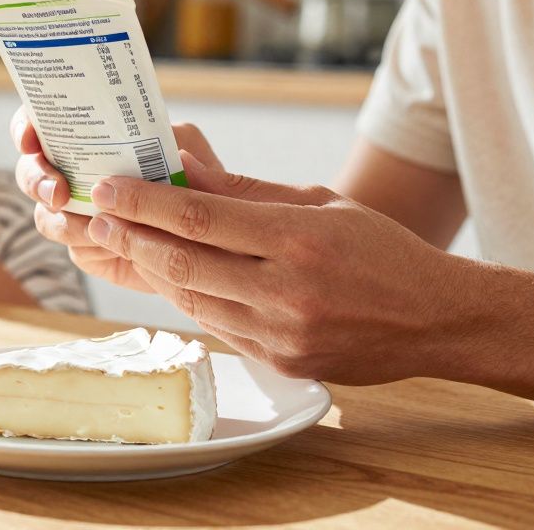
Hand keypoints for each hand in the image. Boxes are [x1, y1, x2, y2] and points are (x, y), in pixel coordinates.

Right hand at [11, 107, 224, 292]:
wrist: (211, 238)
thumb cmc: (197, 180)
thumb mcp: (192, 149)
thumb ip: (178, 141)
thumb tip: (168, 146)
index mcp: (90, 139)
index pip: (42, 124)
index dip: (25, 129)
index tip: (29, 139)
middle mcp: (74, 174)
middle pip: (29, 172)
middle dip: (36, 180)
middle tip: (58, 193)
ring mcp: (76, 215)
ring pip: (45, 216)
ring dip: (65, 221)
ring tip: (95, 225)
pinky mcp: (89, 250)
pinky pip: (75, 250)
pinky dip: (93, 247)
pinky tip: (116, 246)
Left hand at [84, 151, 468, 384]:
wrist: (436, 320)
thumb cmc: (380, 250)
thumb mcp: (320, 203)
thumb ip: (247, 191)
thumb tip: (182, 169)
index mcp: (299, 239)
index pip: (200, 218)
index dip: (144, 204)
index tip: (108, 189)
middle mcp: (287, 291)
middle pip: (184, 263)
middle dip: (131, 237)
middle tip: (97, 216)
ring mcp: (282, 334)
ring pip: (192, 300)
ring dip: (151, 269)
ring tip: (124, 242)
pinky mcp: (281, 363)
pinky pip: (216, 326)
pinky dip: (186, 299)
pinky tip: (169, 276)